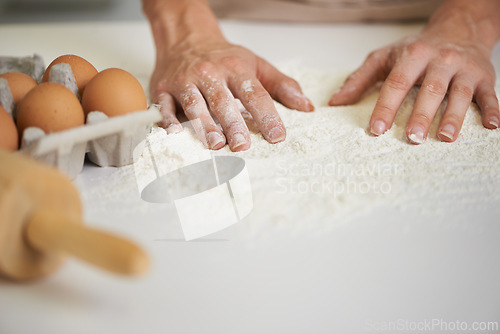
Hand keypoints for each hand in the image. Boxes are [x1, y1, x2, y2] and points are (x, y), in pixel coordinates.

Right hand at [150, 39, 313, 150]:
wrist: (186, 37)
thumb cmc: (223, 57)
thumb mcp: (256, 64)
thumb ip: (281, 86)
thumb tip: (306, 106)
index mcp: (235, 69)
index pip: (254, 94)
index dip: (267, 115)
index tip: (278, 136)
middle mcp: (210, 74)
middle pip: (223, 101)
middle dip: (233, 124)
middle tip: (242, 145)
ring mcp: (185, 80)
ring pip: (195, 104)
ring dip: (204, 125)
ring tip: (216, 144)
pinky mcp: (164, 88)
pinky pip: (164, 105)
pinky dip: (168, 120)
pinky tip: (175, 133)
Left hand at [329, 1, 499, 143]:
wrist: (458, 29)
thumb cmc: (417, 50)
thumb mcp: (384, 58)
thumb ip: (360, 79)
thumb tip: (335, 101)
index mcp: (413, 56)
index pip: (397, 83)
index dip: (386, 106)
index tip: (376, 129)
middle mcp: (440, 61)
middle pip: (430, 89)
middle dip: (421, 114)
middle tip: (413, 138)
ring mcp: (463, 69)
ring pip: (460, 93)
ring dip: (454, 116)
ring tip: (445, 138)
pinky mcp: (484, 77)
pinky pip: (489, 95)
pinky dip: (492, 111)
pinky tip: (492, 127)